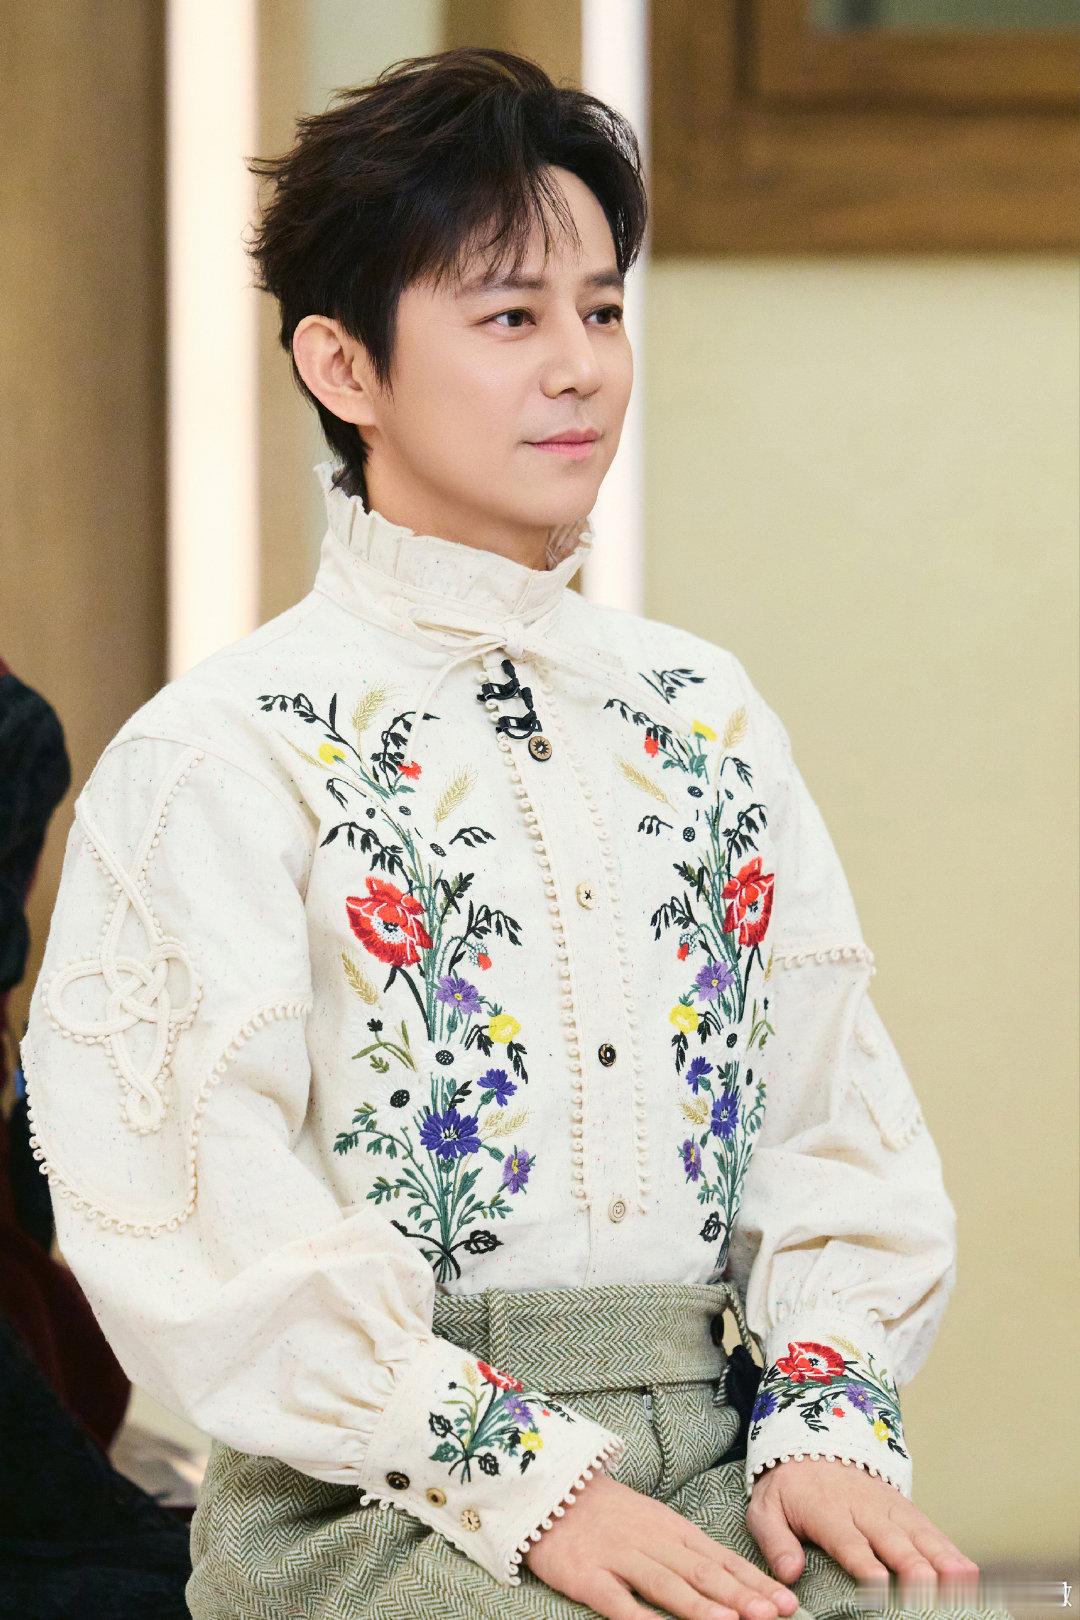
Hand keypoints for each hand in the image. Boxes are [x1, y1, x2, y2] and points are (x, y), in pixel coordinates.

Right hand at [523, 1470, 802, 1619]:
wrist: (548, 1491)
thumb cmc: (608, 1515)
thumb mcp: (653, 1523)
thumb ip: (687, 1551)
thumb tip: (732, 1582)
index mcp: (671, 1528)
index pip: (720, 1559)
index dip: (753, 1582)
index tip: (787, 1602)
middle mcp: (651, 1541)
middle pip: (701, 1571)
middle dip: (740, 1596)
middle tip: (773, 1615)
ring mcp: (619, 1557)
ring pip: (666, 1584)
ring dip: (702, 1606)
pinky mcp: (587, 1576)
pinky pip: (617, 1601)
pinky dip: (641, 1618)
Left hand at [746, 1459, 980, 1605]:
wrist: (811, 1440)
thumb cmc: (788, 1485)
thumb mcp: (766, 1508)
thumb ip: (775, 1541)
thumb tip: (788, 1574)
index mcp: (826, 1511)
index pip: (847, 1540)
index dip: (864, 1562)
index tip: (880, 1584)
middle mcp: (862, 1508)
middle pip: (890, 1539)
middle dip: (911, 1562)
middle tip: (928, 1585)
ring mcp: (887, 1507)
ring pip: (917, 1533)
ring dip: (940, 1556)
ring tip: (961, 1580)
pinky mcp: (903, 1508)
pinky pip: (930, 1530)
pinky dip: (950, 1550)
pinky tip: (969, 1573)